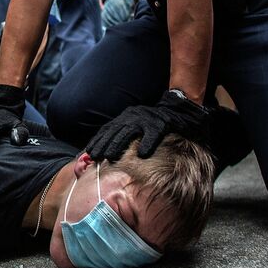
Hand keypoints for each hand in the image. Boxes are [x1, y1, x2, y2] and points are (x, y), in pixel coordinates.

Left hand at [86, 90, 210, 161]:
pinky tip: (142, 154)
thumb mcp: (136, 124)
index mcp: (126, 117)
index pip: (108, 128)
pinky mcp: (161, 124)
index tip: (89, 151)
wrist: (178, 110)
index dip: (98, 139)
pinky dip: (147, 143)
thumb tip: (108, 151)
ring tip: (111, 157)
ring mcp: (146, 119)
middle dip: (104, 144)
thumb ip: (124, 134)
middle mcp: (133, 116)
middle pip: (115, 131)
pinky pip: (153, 134)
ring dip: (118, 144)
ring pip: (129, 132)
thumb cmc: (155, 122)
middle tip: (95, 157)